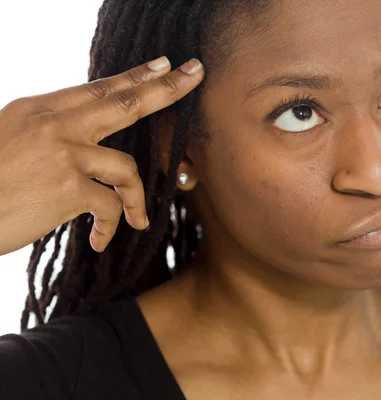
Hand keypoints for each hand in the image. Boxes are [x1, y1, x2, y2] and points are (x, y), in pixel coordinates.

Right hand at [0, 56, 204, 255]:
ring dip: (135, 198)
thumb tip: (89, 136)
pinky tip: (99, 241)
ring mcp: (62, 154)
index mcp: (37, 110)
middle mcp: (53, 125)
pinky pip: (111, 206)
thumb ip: (51, 132)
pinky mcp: (67, 188)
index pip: (97, 89)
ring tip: (134, 219)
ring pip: (126, 168)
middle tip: (195, 73)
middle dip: (166, 88)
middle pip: (124, 102)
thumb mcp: (10, 140)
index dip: (135, 76)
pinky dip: (112, 226)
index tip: (164, 64)